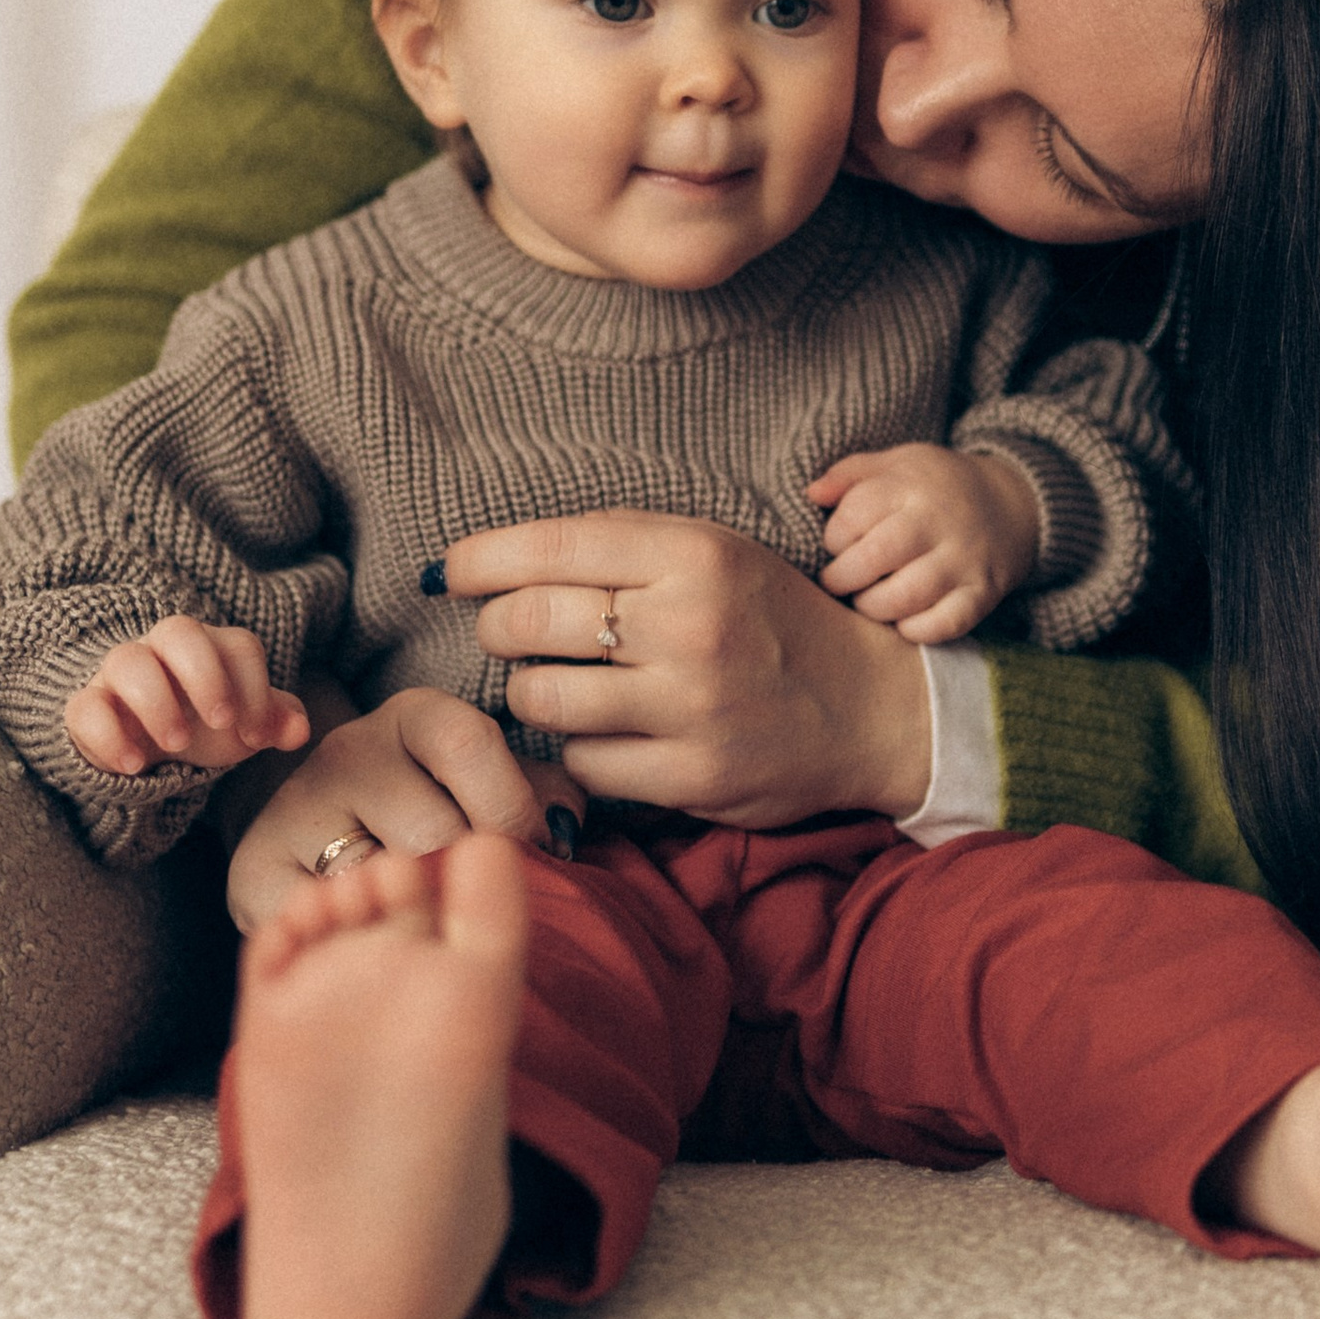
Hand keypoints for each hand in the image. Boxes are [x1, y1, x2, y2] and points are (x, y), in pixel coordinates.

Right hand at [64, 617, 309, 778]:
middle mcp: (162, 649)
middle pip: (179, 630)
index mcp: (210, 647)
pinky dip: (108, 736)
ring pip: (127, 660)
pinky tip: (133, 765)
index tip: (257, 735)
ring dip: (155, 702)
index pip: (237, 645)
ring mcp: (119, 674)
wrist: (145, 743)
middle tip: (220, 722)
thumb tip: (299, 730)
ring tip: (177, 745)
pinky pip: (85, 707)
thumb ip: (275, 721)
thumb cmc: (203, 724)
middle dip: (204, 675)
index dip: (254, 687)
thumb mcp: (242, 725)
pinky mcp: (86, 706)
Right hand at [222, 684, 580, 932]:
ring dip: (413, 914)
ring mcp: (294, 808)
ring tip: (423, 921)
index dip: (511, 810)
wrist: (321, 845)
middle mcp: (347, 749)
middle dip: (464, 880)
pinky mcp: (254, 871)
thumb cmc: (430, 818)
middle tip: (470, 903)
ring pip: (379, 882)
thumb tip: (564, 827)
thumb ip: (538, 798)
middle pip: (431, 830)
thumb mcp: (487, 789)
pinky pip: (323, 921)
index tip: (533, 853)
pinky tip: (371, 934)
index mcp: (415, 716)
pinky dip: (355, 938)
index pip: (469, 743)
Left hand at [438, 510, 932, 827]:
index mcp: (693, 555)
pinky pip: (583, 763)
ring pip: (542, 698)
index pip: (548, 547)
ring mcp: (690, 707)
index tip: (450, 572)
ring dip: (533, 691)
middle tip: (509, 631)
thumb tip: (499, 555)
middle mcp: (690, 626)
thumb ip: (622, 543)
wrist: (870, 706)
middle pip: (527, 622)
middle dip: (498, 627)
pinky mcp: (690, 775)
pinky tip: (607, 732)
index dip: (479, 559)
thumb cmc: (773, 619)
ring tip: (558, 683)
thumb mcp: (718, 552)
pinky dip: (580, 749)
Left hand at [810, 445, 1040, 642]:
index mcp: (912, 484)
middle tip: (838, 582)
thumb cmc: (938, 486)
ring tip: (866, 600)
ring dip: (872, 607)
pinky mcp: (982, 592)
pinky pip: (944, 624)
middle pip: (876, 556)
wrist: (1012, 503)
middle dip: (842, 578)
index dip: (835, 537)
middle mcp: (939, 521)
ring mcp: (963, 559)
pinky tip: (903, 621)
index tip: (837, 545)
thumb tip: (812, 493)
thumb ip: (851, 474)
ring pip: (905, 596)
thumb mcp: (898, 463)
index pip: (855, 514)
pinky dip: (915, 630)